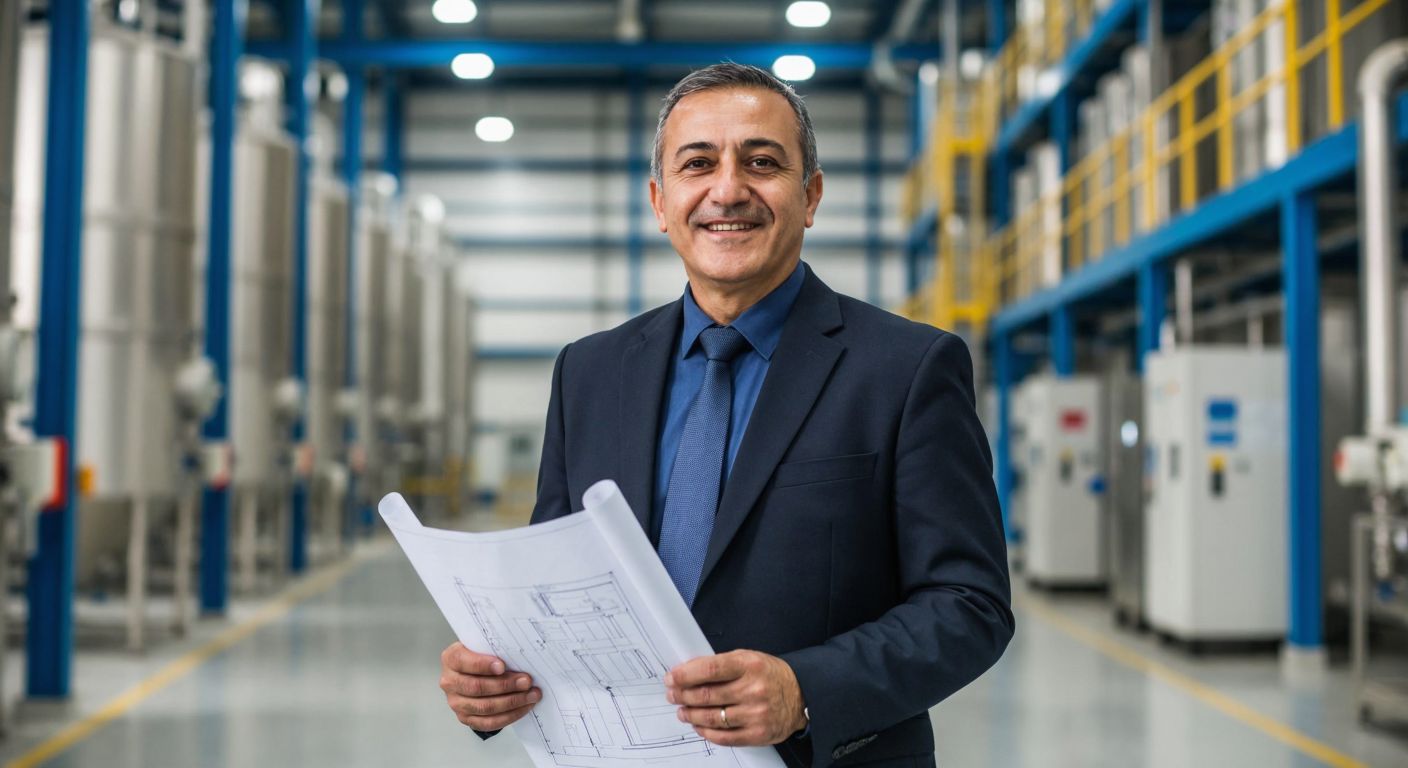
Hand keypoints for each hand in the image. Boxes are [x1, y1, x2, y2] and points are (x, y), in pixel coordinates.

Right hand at [439, 642, 541, 730]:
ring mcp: (456, 703)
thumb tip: (519, 658)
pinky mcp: (466, 718)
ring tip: (531, 695)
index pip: (463, 662)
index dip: (483, 665)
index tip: (502, 666)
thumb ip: (494, 649)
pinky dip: (509, 716)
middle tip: (526, 681)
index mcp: (451, 659)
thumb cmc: (481, 656)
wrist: (473, 672)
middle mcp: (449, 682)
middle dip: (505, 685)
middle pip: (477, 687)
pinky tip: (523, 707)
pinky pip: (488, 722)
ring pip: (485, 707)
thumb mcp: (482, 645)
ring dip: (512, 702)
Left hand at [665, 649, 807, 746]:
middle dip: (683, 695)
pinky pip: (724, 737)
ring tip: (682, 711)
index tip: (671, 678)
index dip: (685, 675)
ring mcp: (756, 714)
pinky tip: (699, 726)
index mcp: (749, 665)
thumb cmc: (770, 675)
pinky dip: (706, 732)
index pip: (710, 670)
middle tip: (672, 695)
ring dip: (690, 715)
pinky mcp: (758, 734)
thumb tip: (688, 672)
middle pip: (706, 695)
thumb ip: (721, 665)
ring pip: (711, 718)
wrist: (802, 694)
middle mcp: (753, 690)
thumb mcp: (749, 658)